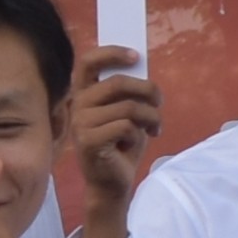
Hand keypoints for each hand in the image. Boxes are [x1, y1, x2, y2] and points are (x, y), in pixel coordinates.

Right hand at [57, 43, 163, 237]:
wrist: (113, 184)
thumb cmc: (122, 146)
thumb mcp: (127, 112)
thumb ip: (129, 91)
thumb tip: (141, 66)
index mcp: (85, 94)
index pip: (89, 62)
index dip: (111, 53)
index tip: (135, 56)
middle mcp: (78, 105)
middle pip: (118, 83)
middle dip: (147, 90)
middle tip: (159, 103)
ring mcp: (80, 123)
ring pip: (128, 107)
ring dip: (150, 117)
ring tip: (154, 128)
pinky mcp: (88, 141)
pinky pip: (126, 126)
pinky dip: (139, 135)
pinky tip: (134, 144)